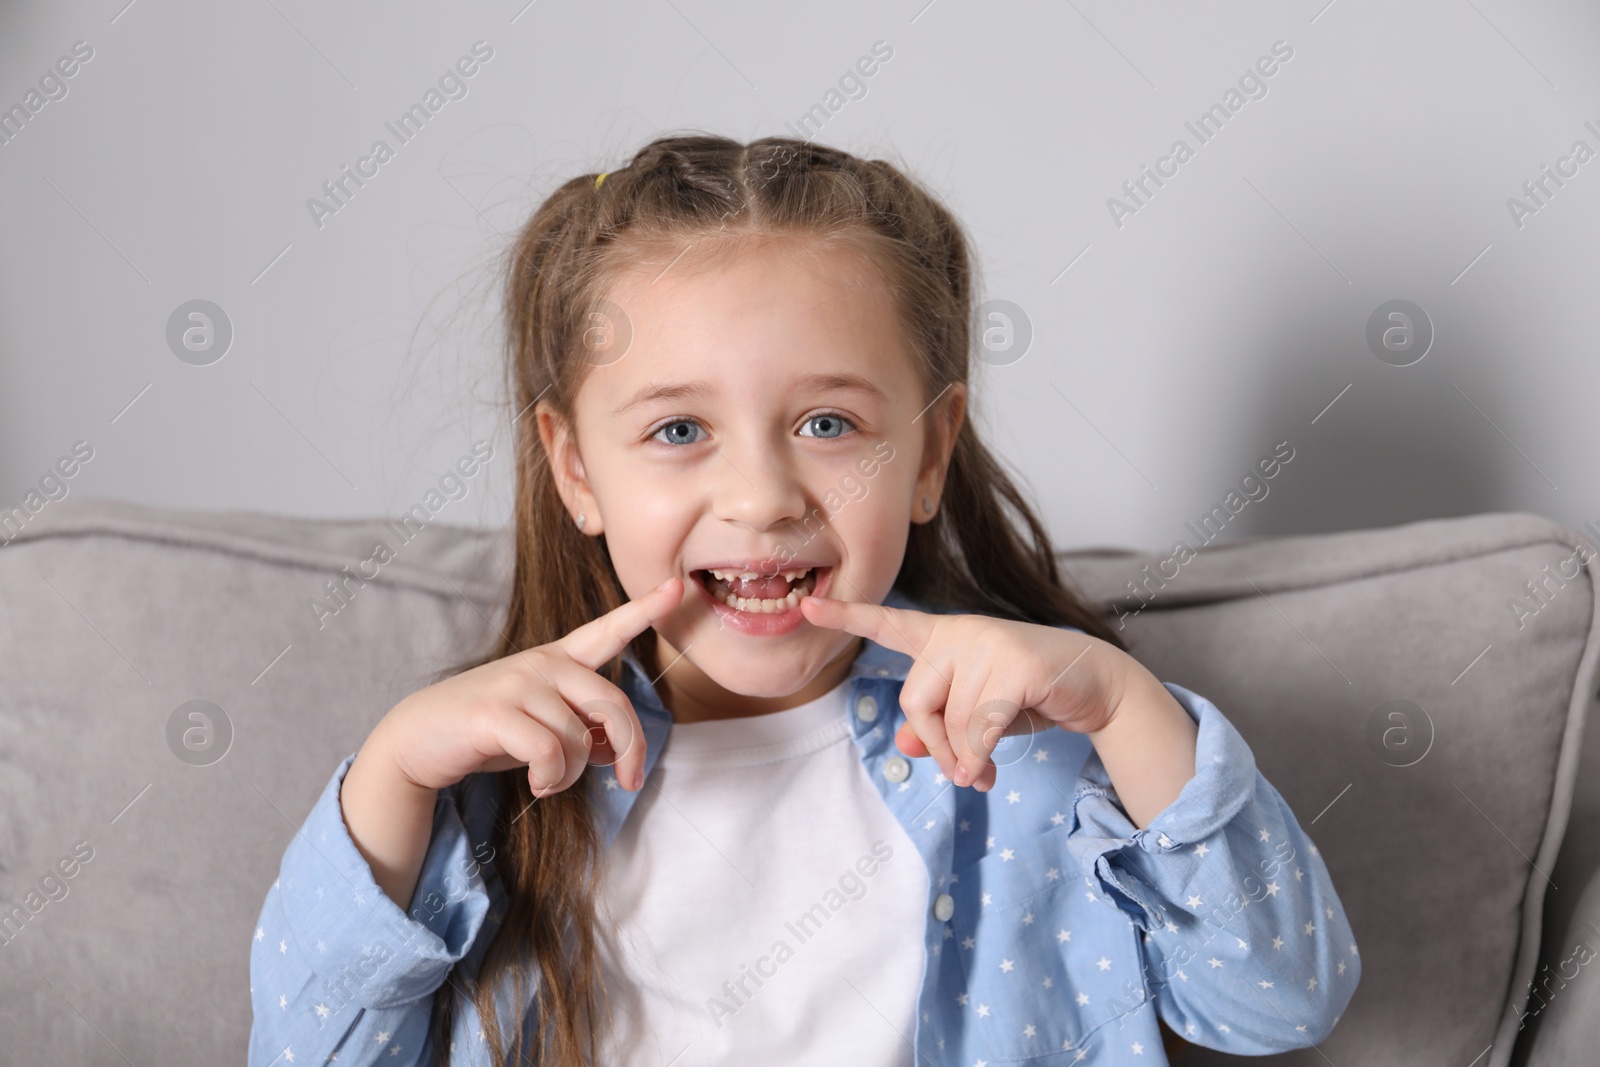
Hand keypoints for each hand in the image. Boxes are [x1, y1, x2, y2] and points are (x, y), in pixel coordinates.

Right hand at [376, 576, 683, 797]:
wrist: (418, 742)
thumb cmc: (487, 733)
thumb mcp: (542, 727)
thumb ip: (583, 730)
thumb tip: (620, 752)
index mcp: (557, 661)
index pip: (607, 631)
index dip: (644, 610)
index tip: (676, 587)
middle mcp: (542, 664)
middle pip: (613, 703)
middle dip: (633, 749)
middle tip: (631, 783)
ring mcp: (519, 684)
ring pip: (580, 739)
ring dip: (571, 775)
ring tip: (548, 782)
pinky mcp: (496, 711)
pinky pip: (549, 753)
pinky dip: (550, 780)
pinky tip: (535, 785)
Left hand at [800, 595, 1124, 790]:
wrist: (1098, 686)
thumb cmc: (1031, 698)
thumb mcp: (977, 716)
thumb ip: (937, 727)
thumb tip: (906, 745)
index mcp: (945, 637)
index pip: (889, 625)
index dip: (846, 616)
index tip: (806, 605)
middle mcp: (961, 631)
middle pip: (915, 700)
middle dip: (934, 745)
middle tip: (960, 771)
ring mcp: (989, 642)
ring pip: (952, 720)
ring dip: (965, 758)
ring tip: (983, 771)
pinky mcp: (1016, 664)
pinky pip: (979, 727)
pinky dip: (981, 757)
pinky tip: (990, 770)